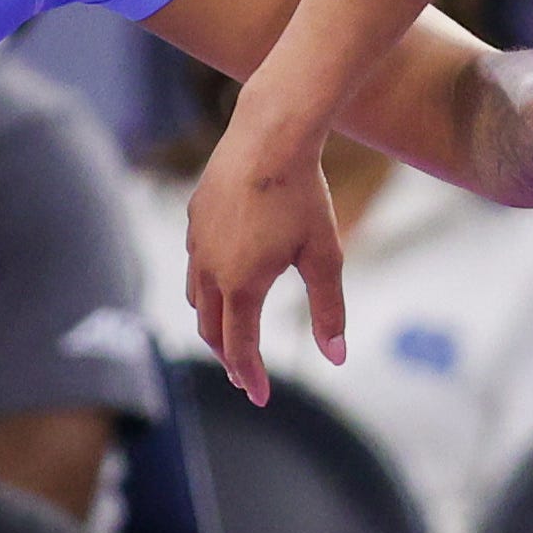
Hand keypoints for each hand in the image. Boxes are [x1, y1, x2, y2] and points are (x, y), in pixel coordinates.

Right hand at [182, 118, 335, 404]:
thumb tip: (336, 358)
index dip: (250, 376)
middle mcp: (210, 269)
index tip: (260, 397)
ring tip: (232, 332)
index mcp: (242, 285)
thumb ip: (328, 310)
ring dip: (213, 322)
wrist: (270, 135)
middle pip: (210, 329)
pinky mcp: (195, 217)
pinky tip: (227, 278)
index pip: (240, 347)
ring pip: (196, 298)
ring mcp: (197, 242)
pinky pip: (195, 264)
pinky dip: (207, 286)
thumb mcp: (324, 256)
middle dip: (228, 356)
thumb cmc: (303, 195)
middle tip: (244, 374)